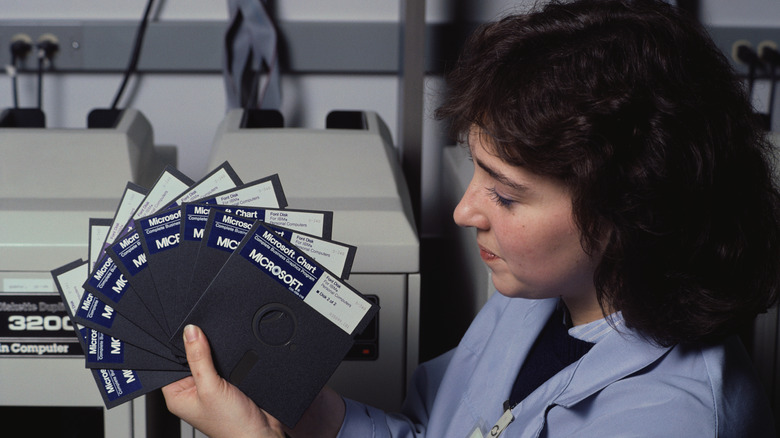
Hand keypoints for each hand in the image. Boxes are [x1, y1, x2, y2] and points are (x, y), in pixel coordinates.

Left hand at [162, 324, 284, 437]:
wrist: (261, 433)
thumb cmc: (231, 425)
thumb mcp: (211, 387)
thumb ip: (200, 358)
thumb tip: (191, 332)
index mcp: (177, 395)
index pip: (169, 363)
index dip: (176, 346)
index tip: (186, 330)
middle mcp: (192, 391)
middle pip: (190, 358)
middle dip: (198, 348)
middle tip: (206, 340)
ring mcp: (210, 387)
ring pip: (208, 359)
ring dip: (215, 353)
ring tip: (221, 355)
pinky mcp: (227, 384)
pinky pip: (223, 363)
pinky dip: (228, 358)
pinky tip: (231, 359)